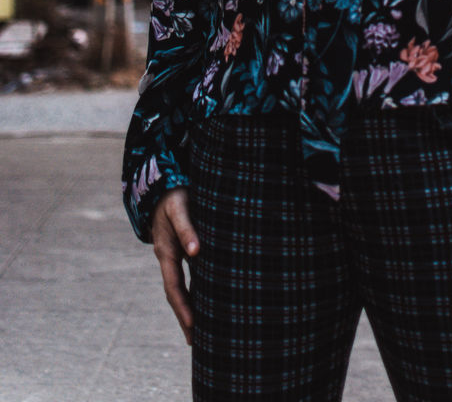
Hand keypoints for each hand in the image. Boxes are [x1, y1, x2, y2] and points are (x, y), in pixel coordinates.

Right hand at [151, 188, 199, 344]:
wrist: (166, 187)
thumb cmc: (175, 196)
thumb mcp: (179, 208)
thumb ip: (186, 227)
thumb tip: (195, 250)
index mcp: (166, 252)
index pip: (174, 285)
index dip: (183, 305)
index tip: (193, 323)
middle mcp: (169, 258)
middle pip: (175, 294)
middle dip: (185, 317)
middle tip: (196, 342)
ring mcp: (175, 257)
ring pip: (182, 288)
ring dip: (190, 308)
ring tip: (202, 333)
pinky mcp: (184, 253)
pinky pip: (189, 277)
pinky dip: (195, 292)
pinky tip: (208, 303)